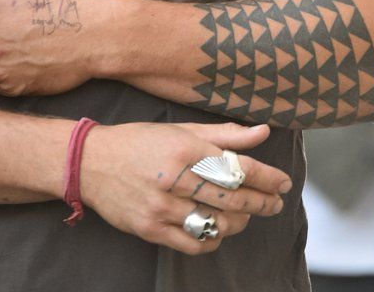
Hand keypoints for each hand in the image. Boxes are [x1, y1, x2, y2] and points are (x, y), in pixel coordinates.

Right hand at [82, 122, 290, 254]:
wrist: (90, 162)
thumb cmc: (140, 142)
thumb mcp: (181, 130)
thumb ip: (224, 135)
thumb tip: (263, 131)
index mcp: (183, 148)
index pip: (236, 166)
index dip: (266, 177)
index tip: (282, 182)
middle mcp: (173, 178)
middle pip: (231, 197)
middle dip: (261, 201)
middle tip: (275, 202)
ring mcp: (161, 207)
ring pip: (216, 223)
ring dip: (240, 221)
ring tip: (246, 214)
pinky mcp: (150, 229)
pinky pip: (194, 243)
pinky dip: (214, 239)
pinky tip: (218, 229)